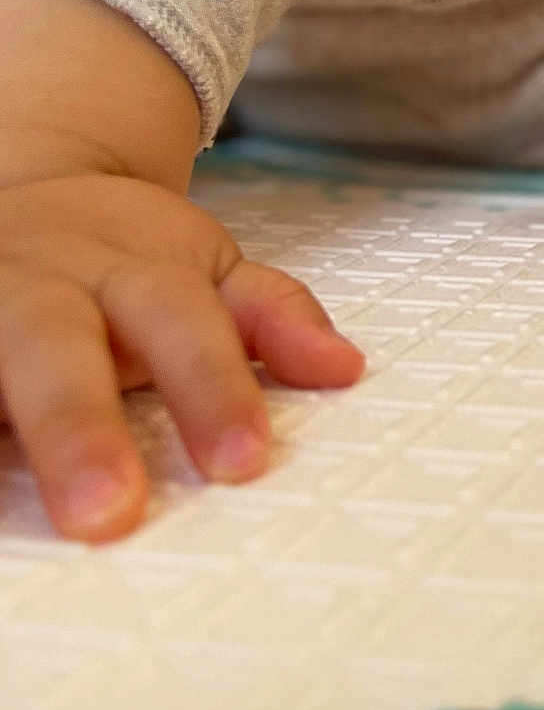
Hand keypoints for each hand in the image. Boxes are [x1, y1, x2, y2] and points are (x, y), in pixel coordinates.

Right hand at [0, 170, 364, 541]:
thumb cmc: (128, 254)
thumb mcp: (209, 268)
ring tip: (19, 518)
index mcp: (130, 269)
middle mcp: (47, 288)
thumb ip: (274, 316)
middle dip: (81, 428)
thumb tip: (344, 368)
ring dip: (6, 439)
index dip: (214, 389)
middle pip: (58, 349)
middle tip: (111, 513)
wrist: (36, 191)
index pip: (183, 325)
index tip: (245, 461)